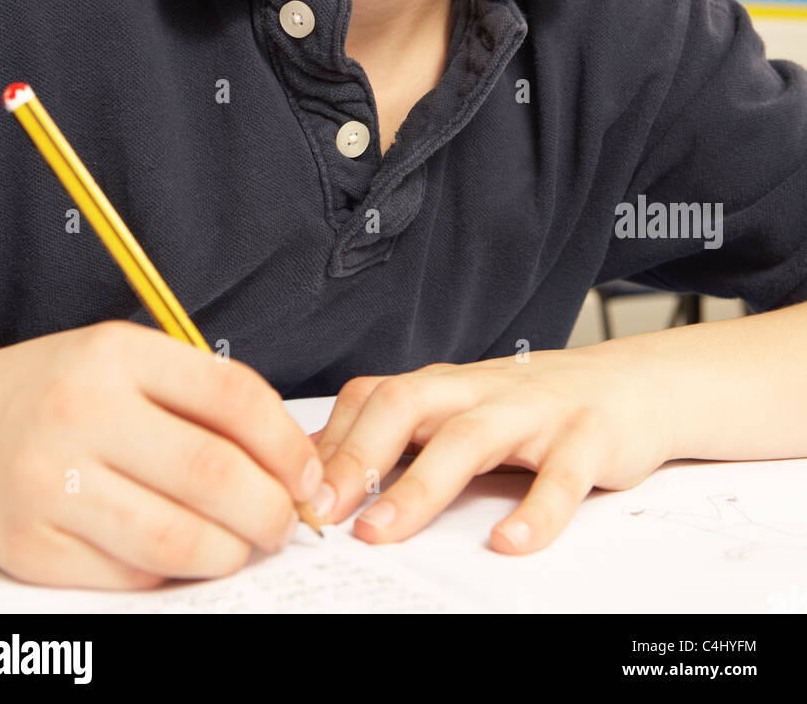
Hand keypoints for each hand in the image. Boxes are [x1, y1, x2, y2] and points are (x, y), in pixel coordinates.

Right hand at [0, 322, 323, 588]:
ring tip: (243, 544)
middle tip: (286, 521)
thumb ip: (200, 394)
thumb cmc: (59, 390)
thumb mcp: (125, 359)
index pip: (233, 398)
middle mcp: (83, 414)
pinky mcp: (32, 547)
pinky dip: (171, 574)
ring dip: (230, 552)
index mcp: (117, 355)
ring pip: (177, 540)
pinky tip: (182, 555)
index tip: (307, 474)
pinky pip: (130, 577)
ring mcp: (52, 484)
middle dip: (271, 509)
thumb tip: (288, 457)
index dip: (287, 444)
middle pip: (213, 476)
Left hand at [310, 344, 675, 552]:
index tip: (293, 492)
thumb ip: (406, 436)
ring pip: (470, 438)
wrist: (634, 384)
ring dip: (421, 486)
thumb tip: (322, 470)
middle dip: (358, 456)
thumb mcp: (465, 411)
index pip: (373, 397)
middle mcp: (482, 389)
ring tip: (383, 531)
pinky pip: (560, 476)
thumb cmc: (535, 406)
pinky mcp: (588, 438)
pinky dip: (536, 511)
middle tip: (323, 510)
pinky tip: (510, 543)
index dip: (330, 442)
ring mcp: (535, 411)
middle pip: (407, 404)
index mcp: (446, 384)